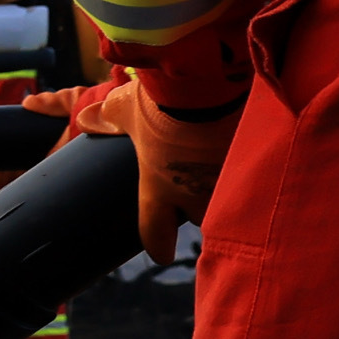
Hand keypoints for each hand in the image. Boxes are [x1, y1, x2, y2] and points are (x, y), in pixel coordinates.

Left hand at [24, 74, 241, 265]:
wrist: (211, 85)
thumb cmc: (161, 101)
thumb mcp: (127, 108)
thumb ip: (108, 118)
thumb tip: (84, 119)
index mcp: (157, 190)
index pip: (154, 234)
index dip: (158, 245)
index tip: (161, 254)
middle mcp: (193, 195)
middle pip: (196, 217)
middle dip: (193, 207)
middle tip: (189, 187)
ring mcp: (226, 182)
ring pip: (225, 198)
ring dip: (220, 188)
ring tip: (218, 167)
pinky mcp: (255, 164)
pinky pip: (252, 174)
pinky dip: (248, 165)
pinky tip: (249, 151)